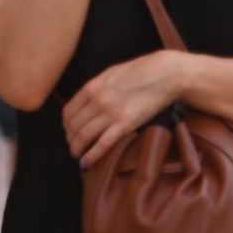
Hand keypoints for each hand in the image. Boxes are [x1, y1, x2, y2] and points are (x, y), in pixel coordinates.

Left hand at [61, 51, 182, 167]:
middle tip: (73, 145)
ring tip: (77, 154)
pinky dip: (91, 155)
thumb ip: (98, 87)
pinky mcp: (126, 124)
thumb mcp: (113, 73)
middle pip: (74, 126)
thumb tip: (87, 101)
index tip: (69, 131)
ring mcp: (111, 113)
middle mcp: (98, 100)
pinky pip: (103, 144)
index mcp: (93, 86)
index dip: (66, 125)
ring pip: (84, 136)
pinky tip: (86, 162)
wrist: (166, 74)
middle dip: (70, 139)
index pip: (68, 111)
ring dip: (77, 148)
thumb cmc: (142, 70)